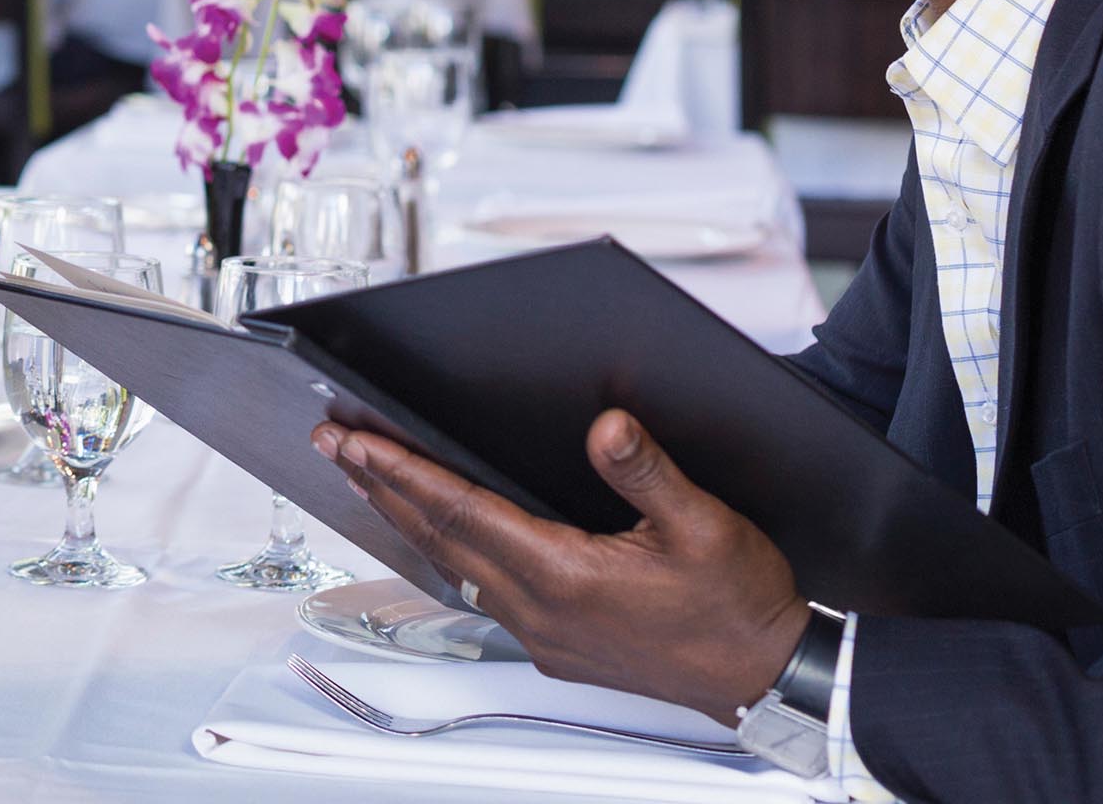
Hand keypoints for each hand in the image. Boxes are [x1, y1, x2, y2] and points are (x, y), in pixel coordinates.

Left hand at [315, 409, 807, 719]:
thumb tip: (606, 426)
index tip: (356, 441)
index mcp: (566, 577)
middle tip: (334, 443)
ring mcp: (546, 634)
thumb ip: (647, 472)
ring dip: (406, 516)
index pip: (460, 511)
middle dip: (380, 485)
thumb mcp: (704, 524)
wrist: (768, 676)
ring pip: (454, 565)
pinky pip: (482, 589)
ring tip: (366, 477)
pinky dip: (447, 549)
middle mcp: (542, 611)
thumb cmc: (741, 606)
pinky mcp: (559, 645)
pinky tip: (438, 533)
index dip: (401, 471)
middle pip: (440, 536)